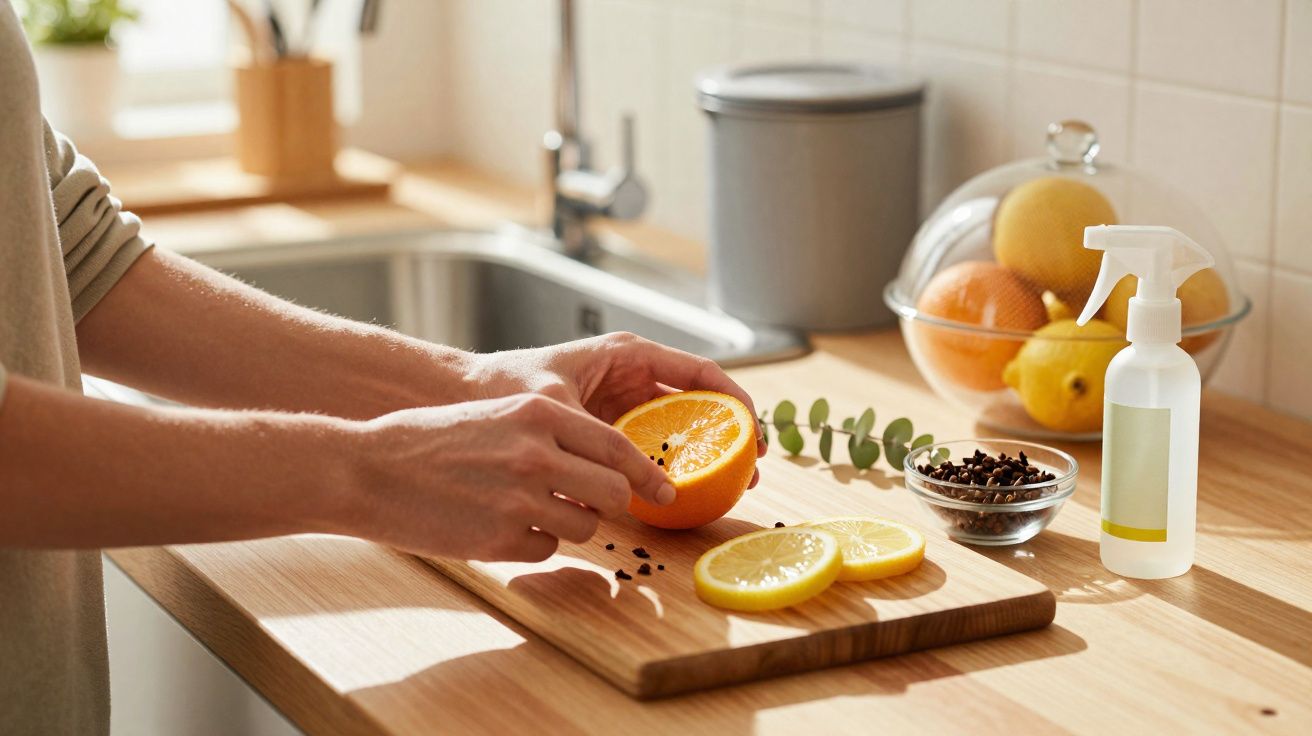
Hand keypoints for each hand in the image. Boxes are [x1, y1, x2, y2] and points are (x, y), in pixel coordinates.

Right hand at [344, 393, 675, 561]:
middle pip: (613, 493)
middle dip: (613, 505)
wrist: (366, 469)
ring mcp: (520, 500)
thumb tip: (602, 467)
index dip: (647, 473)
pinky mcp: (500, 540)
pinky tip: (495, 526)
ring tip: (524, 510)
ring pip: (584, 527)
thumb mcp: (496, 417)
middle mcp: (537, 454)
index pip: (618, 448)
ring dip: (568, 525)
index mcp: (538, 414)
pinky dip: (531, 544)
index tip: (664, 489)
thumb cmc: (428, 441)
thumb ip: (548, 435)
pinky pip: (545, 550)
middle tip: (598, 506)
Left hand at [465, 332, 765, 486]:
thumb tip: (619, 475)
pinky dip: (675, 465)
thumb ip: (588, 435)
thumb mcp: (553, 405)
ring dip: (708, 453)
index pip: (698, 371)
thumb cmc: (507, 384)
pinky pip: (656, 445)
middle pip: (700, 401)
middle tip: (751, 469)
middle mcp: (634, 375)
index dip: (733, 398)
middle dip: (731, 432)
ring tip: (732, 486)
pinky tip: (687, 493)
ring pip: (682, 425)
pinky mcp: (614, 427)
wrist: (473, 396)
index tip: (752, 429)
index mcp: (628, 354)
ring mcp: (626, 402)